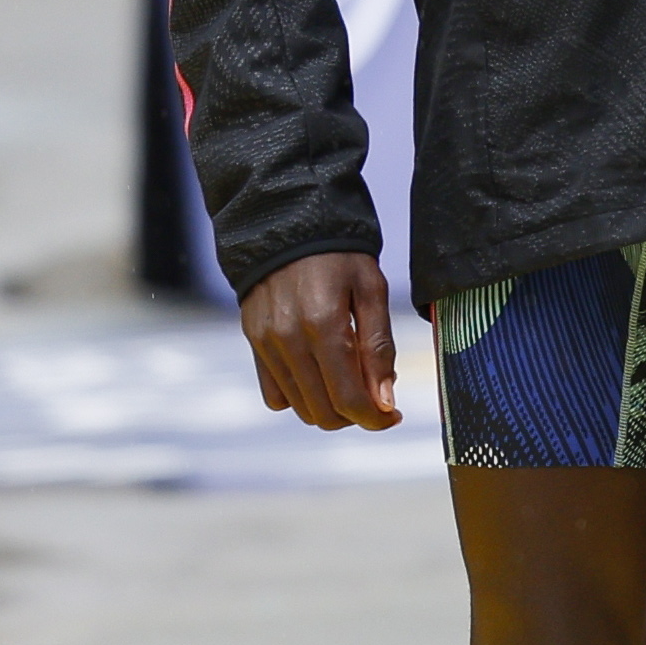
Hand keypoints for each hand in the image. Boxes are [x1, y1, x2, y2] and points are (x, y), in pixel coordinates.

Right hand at [242, 248, 399, 429]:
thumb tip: (385, 401)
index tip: (392, 415)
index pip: (349, 398)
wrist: (286, 226)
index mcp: (324, 325)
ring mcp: (266, 344)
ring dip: (329, 408)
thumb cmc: (340, 255)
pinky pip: (274, 394)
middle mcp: (289, 340)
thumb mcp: (372, 290)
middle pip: (324, 412)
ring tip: (349, 383)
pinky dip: (299, 397)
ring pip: (299, 408)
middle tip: (376, 398)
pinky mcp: (253, 343)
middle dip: (356, 416)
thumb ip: (379, 347)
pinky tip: (318, 376)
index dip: (376, 419)